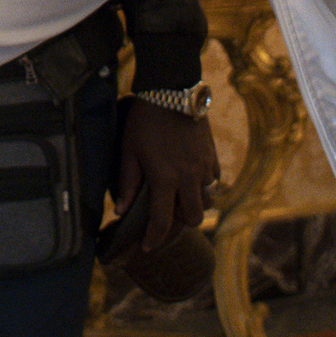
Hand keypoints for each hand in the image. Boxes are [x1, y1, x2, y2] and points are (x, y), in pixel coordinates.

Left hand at [116, 96, 220, 252]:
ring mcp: (204, 166)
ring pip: (207, 200)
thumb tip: (120, 210)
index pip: (162, 221)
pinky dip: (205, 186)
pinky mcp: (213, 154)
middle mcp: (188, 177)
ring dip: (194, 203)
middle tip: (167, 216)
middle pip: (192, 218)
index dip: (154, 238)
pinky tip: (192, 178)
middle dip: (180, 223)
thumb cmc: (145, 119)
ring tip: (179, 196)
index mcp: (165, 178)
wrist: (172, 89)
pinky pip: (215, 181)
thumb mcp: (129, 149)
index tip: (147, 247)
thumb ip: (127, 182)